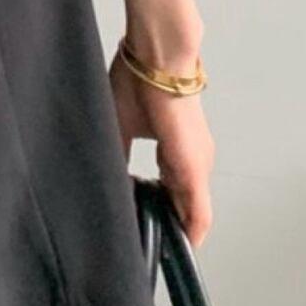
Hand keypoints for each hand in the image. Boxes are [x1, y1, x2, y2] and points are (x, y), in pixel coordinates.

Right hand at [108, 47, 214, 247]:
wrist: (156, 56)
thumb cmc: (139, 77)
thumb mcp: (119, 125)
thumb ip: (119, 156)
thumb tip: (107, 179)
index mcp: (174, 147)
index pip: (170, 188)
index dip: (160, 209)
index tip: (148, 228)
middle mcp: (192, 157)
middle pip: (183, 203)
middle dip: (169, 225)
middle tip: (155, 248)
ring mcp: (196, 162)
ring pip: (192, 209)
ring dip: (179, 228)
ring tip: (164, 250)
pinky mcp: (194, 165)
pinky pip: (198, 208)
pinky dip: (191, 227)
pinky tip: (184, 245)